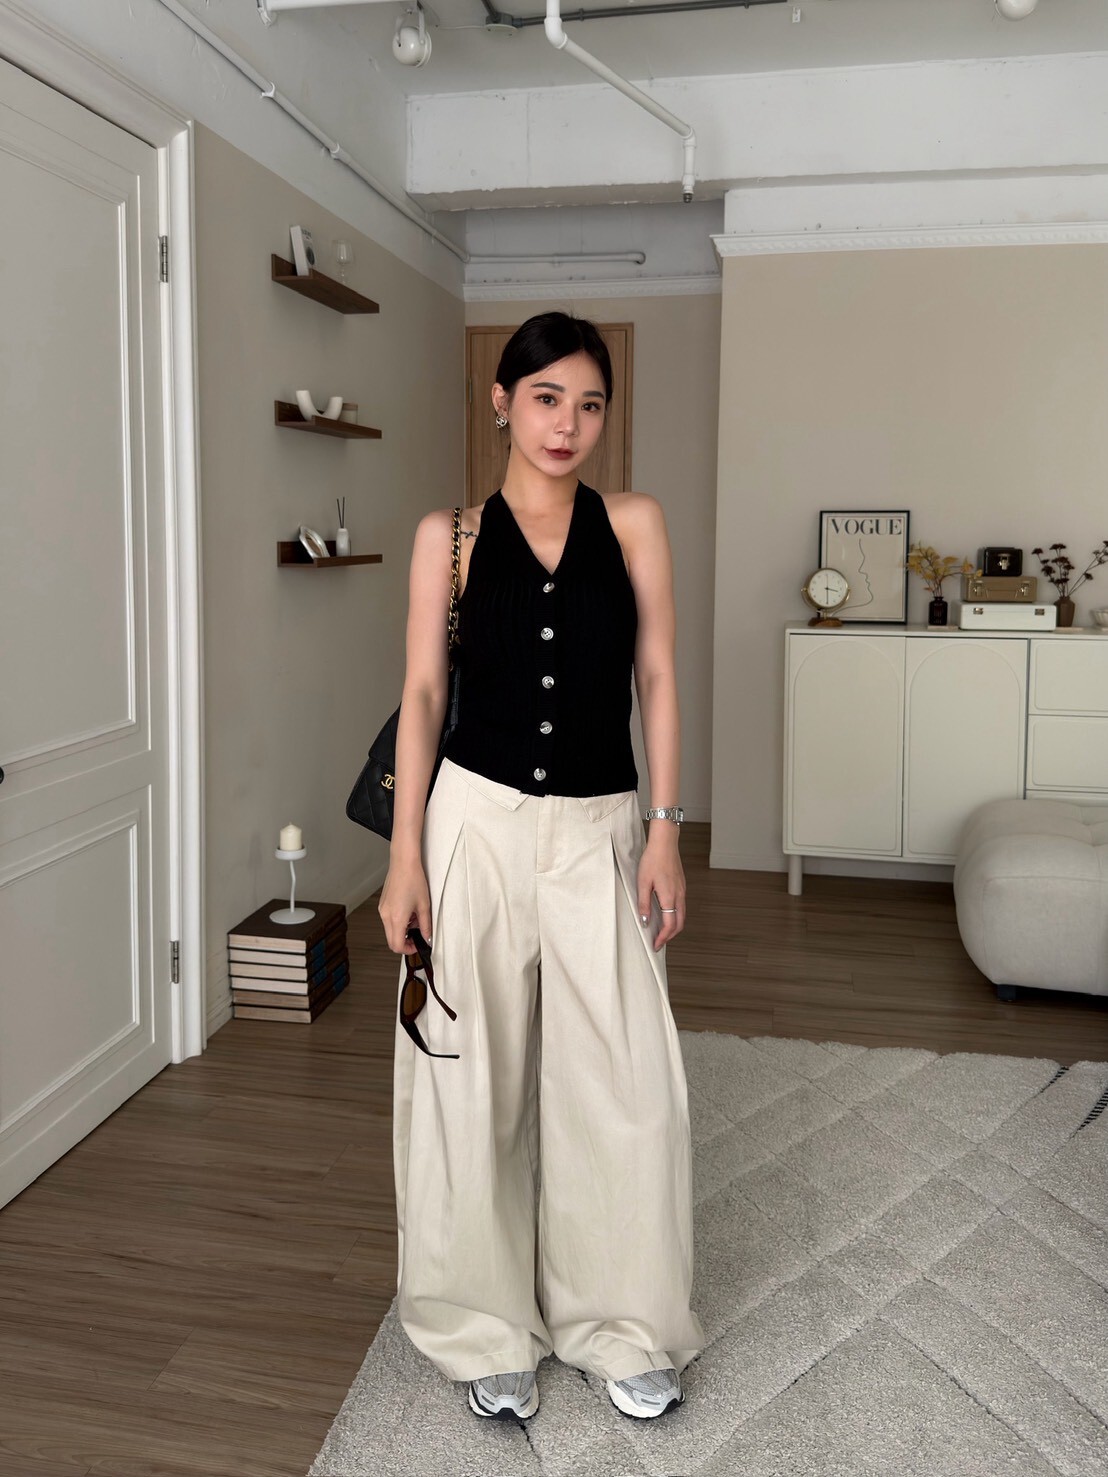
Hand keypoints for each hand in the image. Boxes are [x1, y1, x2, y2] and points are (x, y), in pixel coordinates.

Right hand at [378, 857, 431, 953]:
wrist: (403, 863)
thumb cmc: (414, 880)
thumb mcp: (424, 906)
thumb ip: (426, 925)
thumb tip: (427, 937)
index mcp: (396, 918)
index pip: (397, 945)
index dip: (408, 950)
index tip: (417, 946)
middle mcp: (386, 916)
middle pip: (392, 940)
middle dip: (405, 942)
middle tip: (418, 936)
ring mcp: (382, 910)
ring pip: (390, 930)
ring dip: (402, 931)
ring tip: (415, 918)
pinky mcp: (382, 905)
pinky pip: (388, 920)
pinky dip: (398, 922)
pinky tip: (409, 911)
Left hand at [637, 832, 685, 950]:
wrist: (665, 842)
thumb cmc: (653, 860)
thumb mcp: (643, 882)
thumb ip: (644, 904)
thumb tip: (645, 921)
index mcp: (669, 897)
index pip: (670, 925)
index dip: (662, 938)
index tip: (655, 945)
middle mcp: (679, 896)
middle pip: (679, 923)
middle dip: (669, 936)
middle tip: (659, 942)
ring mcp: (682, 890)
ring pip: (682, 915)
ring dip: (673, 926)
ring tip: (661, 931)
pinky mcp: (681, 885)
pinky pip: (681, 906)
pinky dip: (675, 916)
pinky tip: (666, 914)